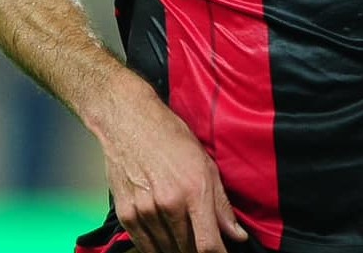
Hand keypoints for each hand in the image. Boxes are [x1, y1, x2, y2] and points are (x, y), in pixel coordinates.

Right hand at [95, 75, 248, 252]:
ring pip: (166, 250)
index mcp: (194, 190)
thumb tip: (236, 235)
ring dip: (178, 249)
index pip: (208, 245)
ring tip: (184, 237)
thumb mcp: (205, 165)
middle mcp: (169, 203)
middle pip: (187, 250)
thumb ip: (221, 205)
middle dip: (198, 250)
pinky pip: (145, 245)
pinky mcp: (127, 214)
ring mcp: (145, 211)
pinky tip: (165, 238)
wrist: (129, 123)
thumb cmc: (169, 137)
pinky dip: (157, 248)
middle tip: (202, 241)